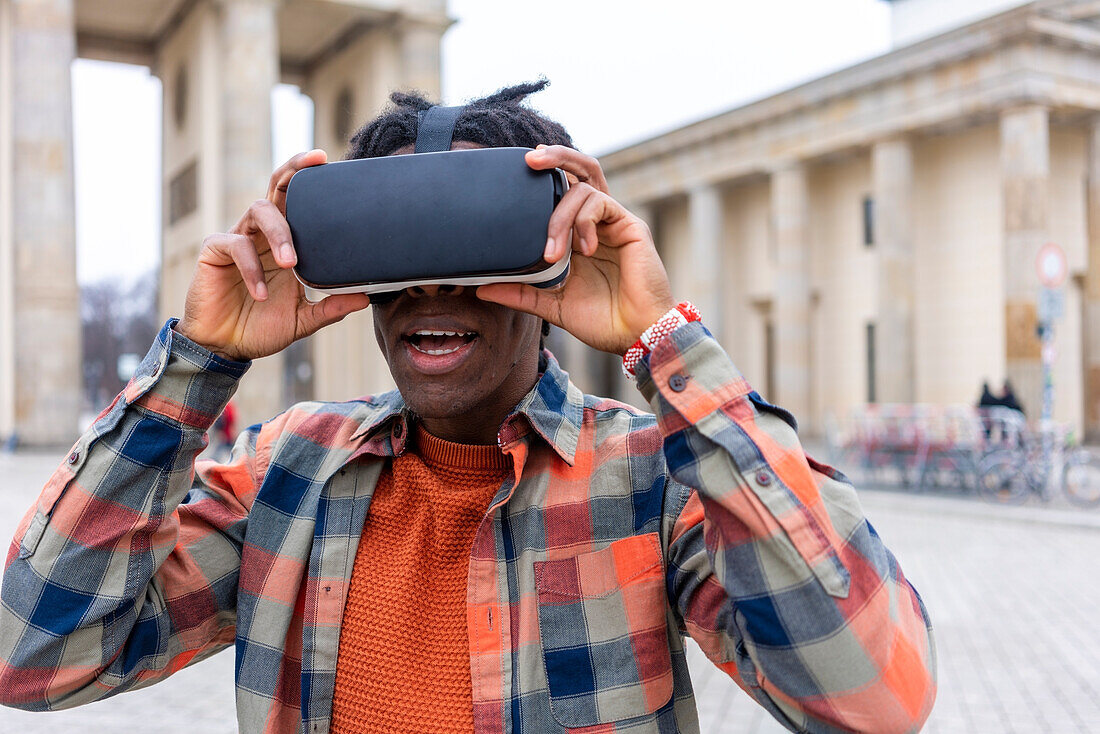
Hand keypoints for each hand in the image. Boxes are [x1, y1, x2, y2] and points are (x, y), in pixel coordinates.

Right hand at [175, 150, 370, 361]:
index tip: (328, 161)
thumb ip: (331, 308)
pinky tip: (262, 294)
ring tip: (290, 263)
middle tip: (313, 164)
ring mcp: (238, 238)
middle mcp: (262, 233)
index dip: (309, 178)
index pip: (298, 201)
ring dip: (280, 233)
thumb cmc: (261, 326)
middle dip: (294, 170)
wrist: (226, 346)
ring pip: (259, 211)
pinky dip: (252, 270)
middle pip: (276, 187)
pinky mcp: (215, 251)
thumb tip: (366, 298)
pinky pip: (236, 246)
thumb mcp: (303, 319)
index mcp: (285, 242)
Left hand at [476, 145, 674, 354]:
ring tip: (553, 254)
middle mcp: (598, 222)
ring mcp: (615, 222)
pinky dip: (584, 222)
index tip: (522, 168)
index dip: (547, 173)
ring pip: (584, 189)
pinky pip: (602, 204)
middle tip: (530, 159)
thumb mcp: (553, 305)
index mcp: (581, 235)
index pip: (564, 191)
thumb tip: (481, 290)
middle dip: (557, 156)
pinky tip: (584, 250)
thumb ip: (522, 294)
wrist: (636, 336)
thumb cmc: (602, 321)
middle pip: (582, 170)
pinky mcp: (631, 227)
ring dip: (560, 217)